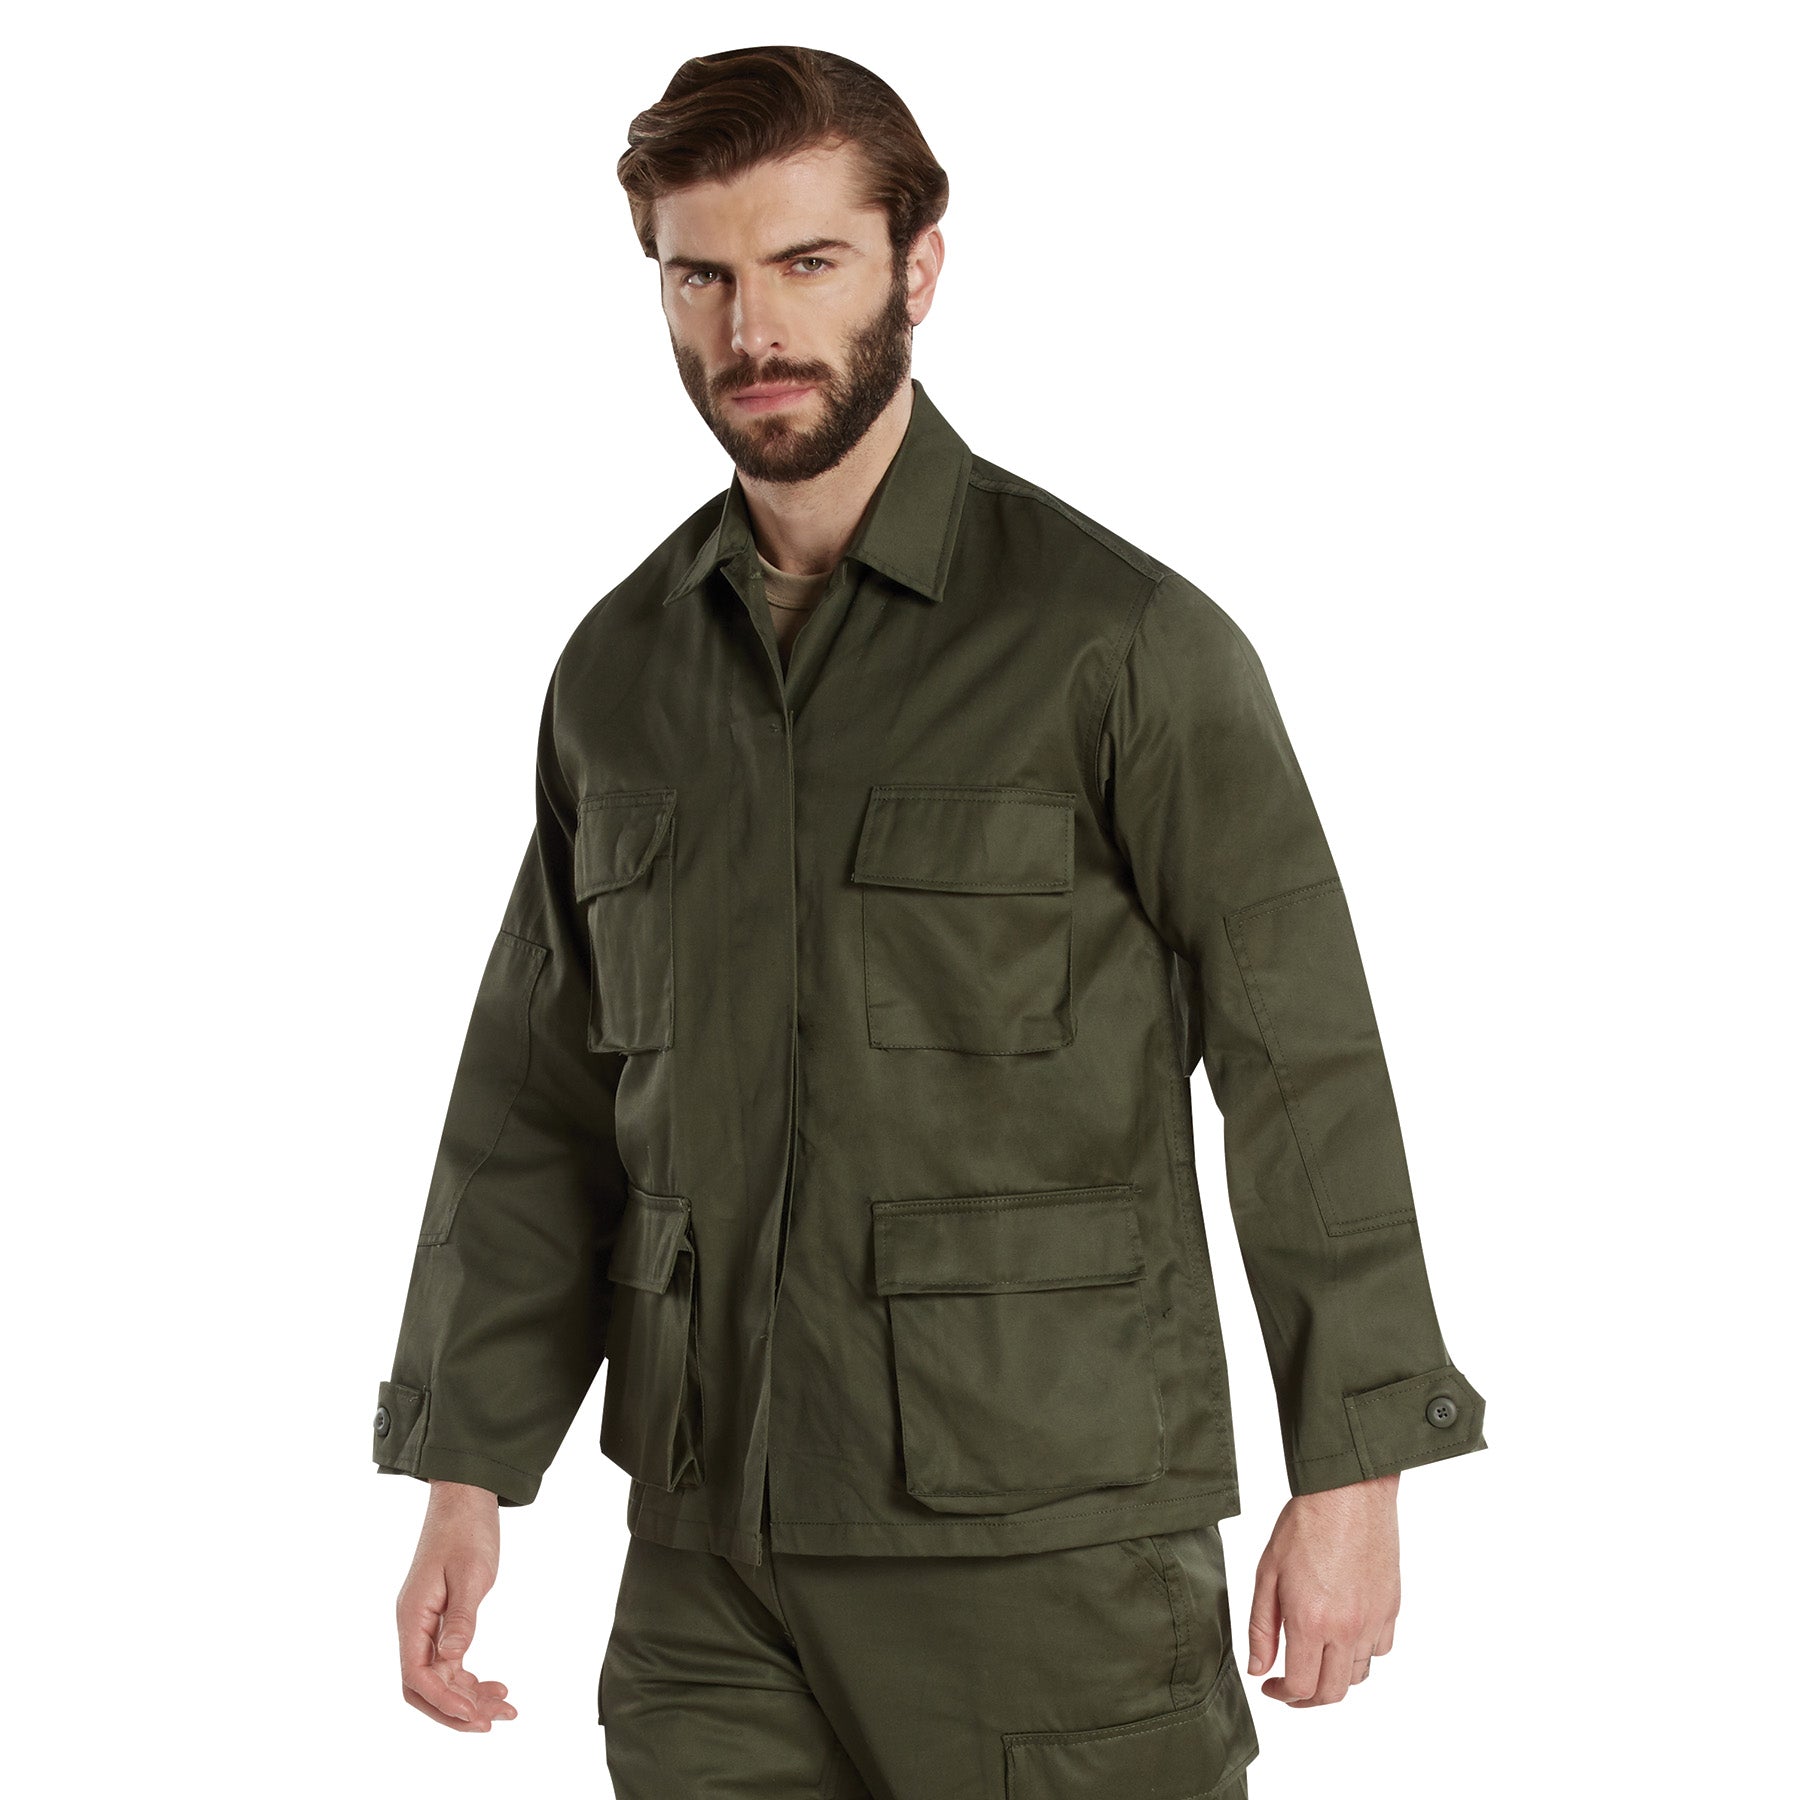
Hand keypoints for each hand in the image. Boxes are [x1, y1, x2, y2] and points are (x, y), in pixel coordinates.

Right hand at [396, 1480, 517, 1731]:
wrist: (466, 1495)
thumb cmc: (467, 1529)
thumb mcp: (471, 1573)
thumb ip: (461, 1619)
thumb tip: (451, 1661)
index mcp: (413, 1615)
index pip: (416, 1675)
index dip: (444, 1701)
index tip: (476, 1714)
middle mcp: (413, 1624)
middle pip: (422, 1687)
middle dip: (455, 1710)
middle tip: (494, 1721)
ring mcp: (425, 1622)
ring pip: (438, 1677)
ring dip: (467, 1697)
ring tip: (505, 1708)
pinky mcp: (440, 1618)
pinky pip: (448, 1660)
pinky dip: (468, 1677)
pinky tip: (494, 1686)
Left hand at [1246, 1472, 1399, 1705]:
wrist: (1349, 1492)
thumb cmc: (1304, 1525)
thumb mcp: (1268, 1573)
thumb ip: (1261, 1627)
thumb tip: (1258, 1669)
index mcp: (1312, 1621)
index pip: (1302, 1686)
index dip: (1282, 1695)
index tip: (1271, 1686)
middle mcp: (1347, 1629)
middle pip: (1333, 1692)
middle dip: (1308, 1699)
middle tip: (1290, 1687)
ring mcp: (1374, 1620)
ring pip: (1358, 1674)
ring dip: (1334, 1677)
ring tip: (1315, 1659)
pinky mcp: (1391, 1607)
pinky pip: (1380, 1649)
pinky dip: (1361, 1654)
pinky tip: (1343, 1636)